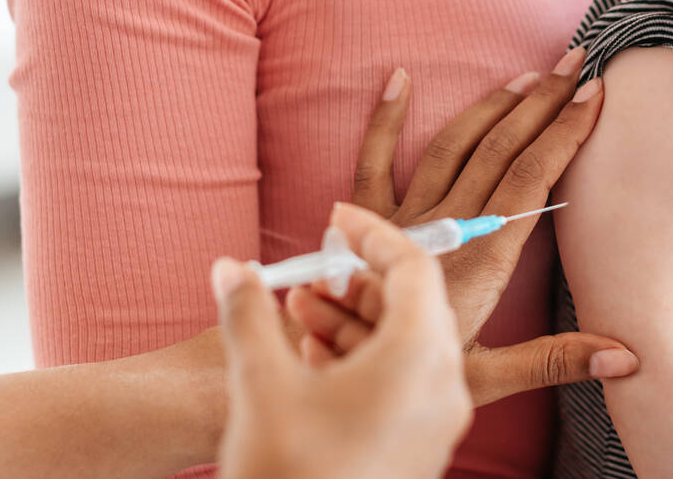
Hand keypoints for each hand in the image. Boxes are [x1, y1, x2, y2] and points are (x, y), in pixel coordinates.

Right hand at [213, 204, 472, 478]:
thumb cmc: (286, 473)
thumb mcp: (258, 384)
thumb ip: (247, 311)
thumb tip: (230, 267)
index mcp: (419, 360)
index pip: (413, 266)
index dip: (373, 233)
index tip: (334, 218)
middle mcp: (442, 389)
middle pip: (414, 304)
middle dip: (358, 281)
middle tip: (310, 275)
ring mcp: (435, 425)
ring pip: (406, 346)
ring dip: (354, 320)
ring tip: (293, 315)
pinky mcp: (418, 451)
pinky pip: (402, 384)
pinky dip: (362, 358)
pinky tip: (308, 357)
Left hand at [350, 52, 638, 405]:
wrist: (327, 380)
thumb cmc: (406, 387)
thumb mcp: (487, 378)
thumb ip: (556, 359)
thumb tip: (627, 358)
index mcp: (480, 262)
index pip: (531, 180)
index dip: (564, 133)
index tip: (594, 95)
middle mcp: (443, 230)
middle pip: (500, 150)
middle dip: (541, 103)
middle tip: (576, 63)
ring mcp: (401, 219)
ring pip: (452, 147)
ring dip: (491, 106)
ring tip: (526, 76)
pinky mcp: (362, 219)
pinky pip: (373, 161)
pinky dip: (386, 118)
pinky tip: (399, 77)